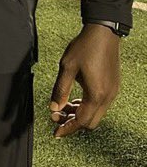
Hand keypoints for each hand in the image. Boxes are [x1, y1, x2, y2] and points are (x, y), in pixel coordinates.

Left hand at [49, 22, 120, 137]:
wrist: (103, 33)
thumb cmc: (84, 48)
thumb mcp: (67, 68)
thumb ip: (60, 90)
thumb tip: (53, 108)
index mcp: (96, 95)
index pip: (81, 121)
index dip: (67, 129)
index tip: (55, 132)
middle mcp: (107, 97)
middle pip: (90, 123)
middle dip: (73, 123)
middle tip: (57, 116)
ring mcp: (112, 93)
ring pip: (96, 114)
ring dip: (80, 114)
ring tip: (64, 105)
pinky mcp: (113, 87)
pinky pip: (100, 105)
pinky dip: (87, 107)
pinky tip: (76, 98)